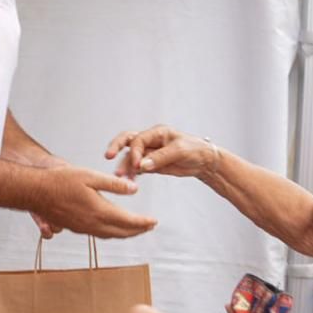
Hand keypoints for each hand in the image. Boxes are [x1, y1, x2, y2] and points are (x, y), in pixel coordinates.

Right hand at [32, 166, 157, 238]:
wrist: (34, 192)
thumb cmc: (59, 181)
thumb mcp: (90, 176)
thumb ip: (114, 184)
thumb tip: (134, 189)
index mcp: (99, 210)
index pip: (129, 221)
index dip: (143, 222)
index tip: (154, 221)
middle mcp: (92, 224)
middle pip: (121, 232)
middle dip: (137, 230)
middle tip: (149, 227)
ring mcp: (82, 228)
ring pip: (110, 235)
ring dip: (124, 233)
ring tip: (134, 229)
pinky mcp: (74, 228)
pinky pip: (98, 234)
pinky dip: (110, 233)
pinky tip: (110, 228)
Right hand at [104, 125, 219, 179]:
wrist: (204, 162)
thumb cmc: (195, 150)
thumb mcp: (179, 151)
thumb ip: (160, 158)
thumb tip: (141, 166)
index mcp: (157, 132)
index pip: (138, 140)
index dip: (135, 152)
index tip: (136, 165)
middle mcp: (150, 140)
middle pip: (127, 140)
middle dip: (117, 147)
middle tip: (108, 156)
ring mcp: (149, 152)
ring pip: (130, 156)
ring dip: (125, 166)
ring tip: (121, 177)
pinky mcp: (150, 163)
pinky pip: (136, 167)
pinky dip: (131, 173)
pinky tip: (129, 180)